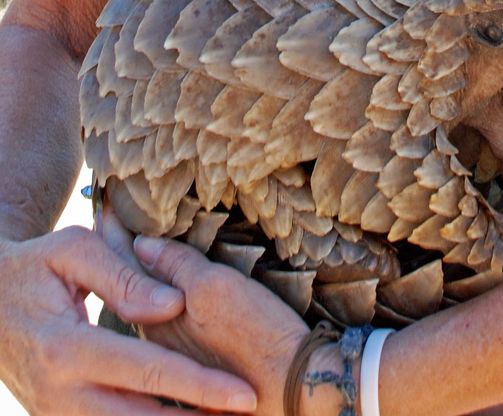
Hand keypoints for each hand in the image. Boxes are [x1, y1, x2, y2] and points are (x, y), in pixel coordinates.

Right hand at [0, 225, 256, 414]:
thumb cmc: (32, 268)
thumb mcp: (71, 252)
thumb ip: (124, 277)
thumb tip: (174, 305)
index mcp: (67, 349)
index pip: (149, 371)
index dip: (201, 386)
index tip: (245, 394)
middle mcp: (61, 394)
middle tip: (245, 412)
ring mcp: (56, 413)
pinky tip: (185, 413)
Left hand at [99, 204, 309, 414]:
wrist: (297, 391)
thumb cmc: (260, 338)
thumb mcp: (218, 290)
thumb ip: (179, 267)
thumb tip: (143, 245)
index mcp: (158, 317)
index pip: (127, 267)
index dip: (118, 235)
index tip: (106, 210)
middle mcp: (162, 336)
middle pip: (136, 286)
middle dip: (125, 254)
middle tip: (113, 221)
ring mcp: (183, 349)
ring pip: (153, 303)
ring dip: (143, 274)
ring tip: (139, 246)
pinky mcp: (205, 358)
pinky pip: (172, 317)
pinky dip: (164, 294)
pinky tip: (169, 288)